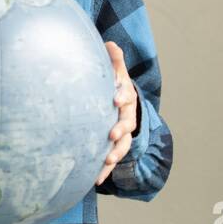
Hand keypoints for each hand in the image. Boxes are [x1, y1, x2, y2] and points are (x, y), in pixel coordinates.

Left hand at [96, 42, 138, 186]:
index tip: (115, 98)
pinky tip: (96, 180)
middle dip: (120, 128)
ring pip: (123, 145)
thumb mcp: (114, 71)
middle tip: (111, 133)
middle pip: (127, 123)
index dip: (122, 95)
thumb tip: (110, 44)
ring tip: (107, 160)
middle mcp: (126, 116)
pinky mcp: (113, 148)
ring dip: (116, 152)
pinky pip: (110, 160)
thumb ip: (113, 60)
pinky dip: (104, 170)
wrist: (119, 105)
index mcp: (125, 96)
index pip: (125, 94)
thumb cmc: (112, 85)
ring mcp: (122, 133)